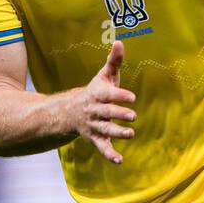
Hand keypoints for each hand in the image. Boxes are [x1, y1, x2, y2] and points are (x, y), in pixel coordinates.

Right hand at [73, 41, 136, 162]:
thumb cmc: (95, 92)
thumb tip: (120, 42)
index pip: (108, 94)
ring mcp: (95, 126)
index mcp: (98, 95)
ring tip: (130, 134)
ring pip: (106, 130)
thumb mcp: (104, 76)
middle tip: (132, 116)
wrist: (71, 112)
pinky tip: (119, 161)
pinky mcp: (96, 138)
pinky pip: (102, 147)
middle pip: (107, 113)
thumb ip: (113, 61)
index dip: (119, 95)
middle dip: (119, 114)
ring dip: (117, 133)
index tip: (132, 97)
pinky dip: (109, 154)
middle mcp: (95, 111)